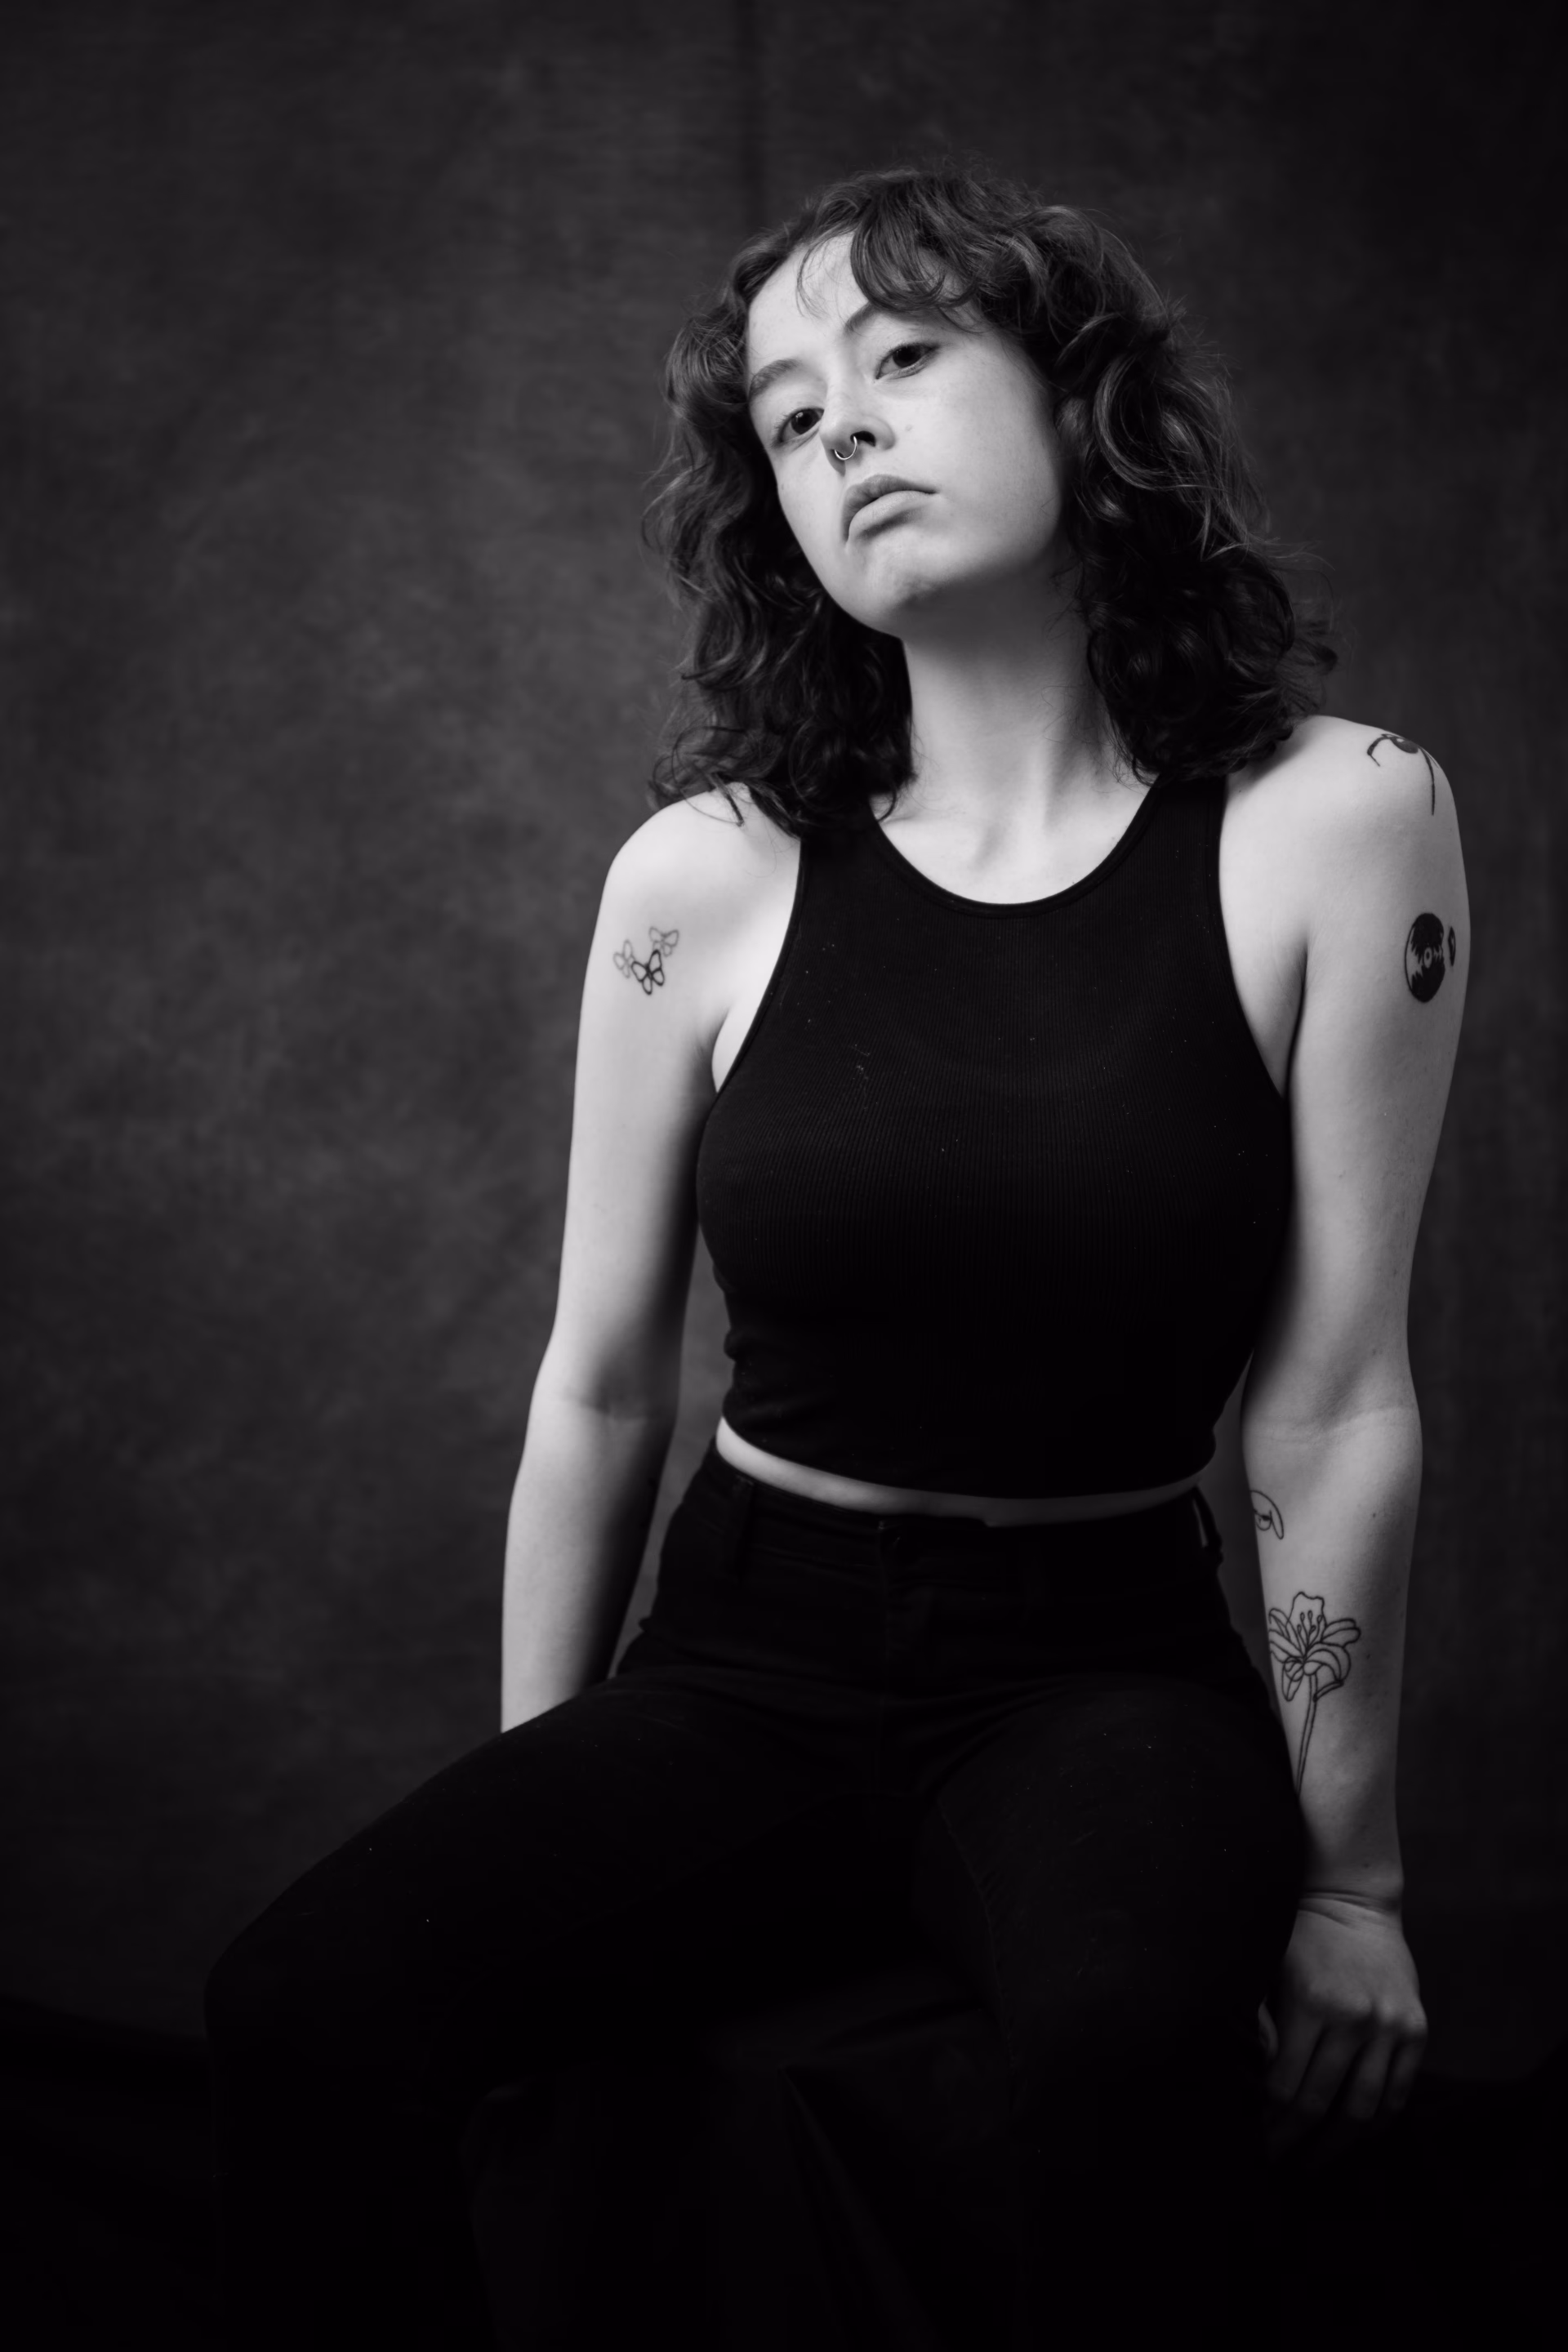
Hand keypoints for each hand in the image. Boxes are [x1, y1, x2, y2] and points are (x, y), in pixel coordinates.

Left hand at [1259, 1890, 1426, 2163]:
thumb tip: (1260, 2081)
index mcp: (1311, 2002)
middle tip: (1278, 2164)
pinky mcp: (1416, 2031)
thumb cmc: (1298, 1938)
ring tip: (1314, 2164)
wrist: (1353, 1902)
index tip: (1255, 2141)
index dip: (1269, 2122)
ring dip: (1337, 2147)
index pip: (1286, 2086)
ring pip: (1365, 2109)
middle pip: (1322, 2104)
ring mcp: (1390, 2026)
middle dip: (1295, 2141)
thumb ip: (1261, 2022)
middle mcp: (1355, 2017)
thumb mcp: (1266, 1966)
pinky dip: (1376, 2124)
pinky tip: (1353, 2139)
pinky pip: (1398, 2095)